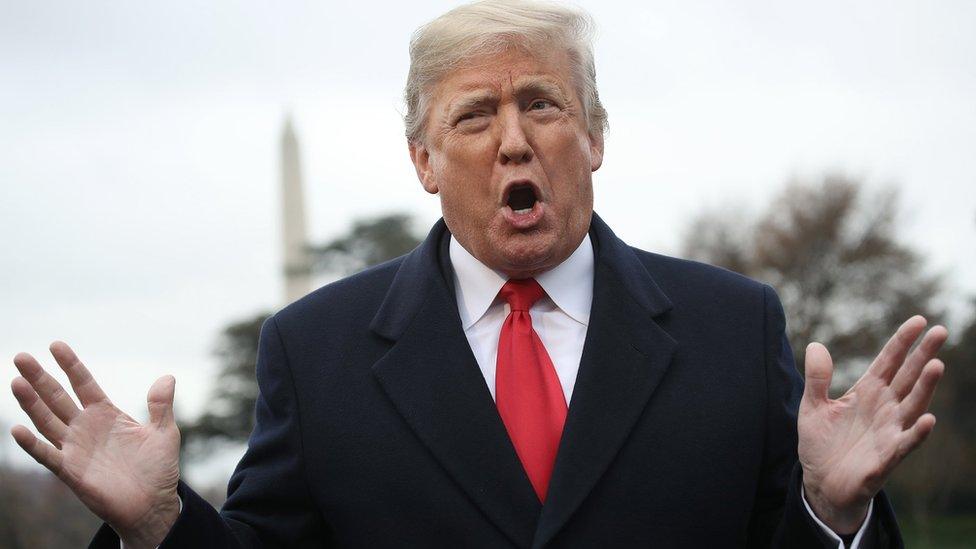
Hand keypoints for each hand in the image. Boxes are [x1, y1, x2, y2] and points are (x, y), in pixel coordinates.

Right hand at [9, 341, 180, 548]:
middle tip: (21, 357)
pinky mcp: (71, 471)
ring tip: (17, 382)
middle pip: (57, 398)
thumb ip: (161, 405)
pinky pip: (47, 455)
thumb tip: (167, 377)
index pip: (84, 384)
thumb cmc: (157, 469)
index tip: (55, 345)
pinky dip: (32, 444)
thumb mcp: (164, 432)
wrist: (153, 505)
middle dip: (40, 378)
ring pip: (47, 421)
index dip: (71, 365)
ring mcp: (75, 449)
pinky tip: (17, 429)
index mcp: (106, 415)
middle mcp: (86, 428)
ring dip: (31, 403)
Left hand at [798, 316, 946, 533]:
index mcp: (867, 392)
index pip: (889, 361)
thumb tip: (816, 345)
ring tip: (936, 365)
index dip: (902, 341)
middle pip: (907, 376)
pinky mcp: (887, 456)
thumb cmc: (821, 443)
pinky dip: (917, 432)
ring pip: (912, 405)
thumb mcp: (812, 406)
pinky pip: (906, 442)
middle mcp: (884, 408)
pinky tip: (929, 419)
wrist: (821, 483)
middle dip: (923, 355)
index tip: (919, 321)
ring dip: (925, 387)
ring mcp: (889, 430)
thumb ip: (817, 378)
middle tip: (940, 330)